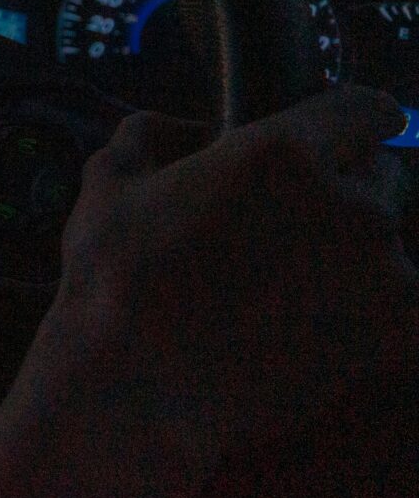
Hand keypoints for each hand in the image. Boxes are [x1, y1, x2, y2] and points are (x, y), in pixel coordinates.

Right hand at [34, 86, 418, 472]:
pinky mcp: (401, 333)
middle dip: (346, 195)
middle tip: (292, 233)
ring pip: (389, 248)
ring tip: (292, 294)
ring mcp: (385, 271)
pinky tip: (316, 330)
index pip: (368, 108)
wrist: (140, 388)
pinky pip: (401, 308)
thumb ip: (155, 133)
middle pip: (381, 179)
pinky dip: (371, 315)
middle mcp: (349, 201)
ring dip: (357, 260)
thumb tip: (191, 130)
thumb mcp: (108, 178)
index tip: (351, 136)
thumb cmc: (115, 278)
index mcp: (284, 150)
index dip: (358, 120)